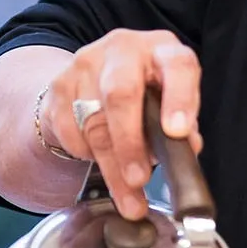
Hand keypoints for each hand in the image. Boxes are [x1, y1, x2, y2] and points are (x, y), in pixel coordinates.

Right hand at [43, 29, 202, 219]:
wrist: (94, 75)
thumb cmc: (146, 90)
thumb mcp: (170, 98)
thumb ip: (182, 123)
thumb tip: (188, 148)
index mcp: (162, 49)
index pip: (177, 66)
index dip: (179, 99)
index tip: (178, 132)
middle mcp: (123, 49)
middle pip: (120, 94)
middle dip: (130, 143)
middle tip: (140, 178)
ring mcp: (86, 64)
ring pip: (94, 122)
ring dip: (111, 166)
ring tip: (129, 198)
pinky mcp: (59, 85)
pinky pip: (71, 131)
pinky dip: (87, 155)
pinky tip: (101, 162)